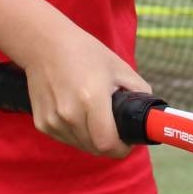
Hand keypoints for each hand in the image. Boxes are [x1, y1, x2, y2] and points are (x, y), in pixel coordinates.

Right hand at [19, 29, 151, 156]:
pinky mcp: (41, 123)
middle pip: (95, 148)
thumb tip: (150, 114)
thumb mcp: (119, 67)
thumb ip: (140, 91)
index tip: (127, 142)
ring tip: (93, 115)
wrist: (44, 44)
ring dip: (91, 139)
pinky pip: (66, 139)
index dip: (122, 148)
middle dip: (109, 143)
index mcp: (91, 99)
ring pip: (80, 146)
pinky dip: (75, 133)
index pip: (108, 144)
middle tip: (114, 128)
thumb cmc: (84, 52)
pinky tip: (76, 112)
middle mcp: (69, 114)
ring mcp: (53, 121)